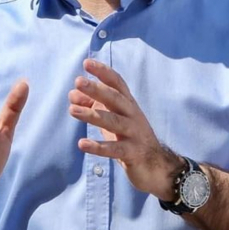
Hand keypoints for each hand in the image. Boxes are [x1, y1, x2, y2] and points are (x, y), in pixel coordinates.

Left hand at [68, 59, 182, 199]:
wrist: (157, 166)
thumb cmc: (129, 137)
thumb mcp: (112, 119)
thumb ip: (93, 106)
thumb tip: (72, 94)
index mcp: (128, 104)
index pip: (117, 83)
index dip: (103, 72)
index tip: (87, 63)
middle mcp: (133, 115)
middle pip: (115, 98)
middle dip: (97, 89)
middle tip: (78, 81)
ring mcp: (135, 133)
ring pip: (114, 121)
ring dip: (92, 115)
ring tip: (72, 110)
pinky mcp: (133, 153)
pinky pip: (114, 149)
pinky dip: (98, 147)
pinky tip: (82, 144)